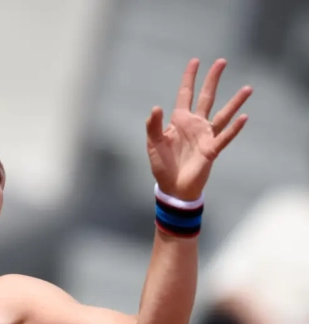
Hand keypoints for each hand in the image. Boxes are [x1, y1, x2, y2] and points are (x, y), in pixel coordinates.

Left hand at [146, 58, 251, 200]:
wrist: (173, 186)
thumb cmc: (162, 165)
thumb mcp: (153, 144)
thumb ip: (153, 126)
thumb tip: (156, 107)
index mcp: (179, 120)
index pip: (185, 94)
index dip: (189, 78)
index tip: (195, 61)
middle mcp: (195, 124)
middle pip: (206, 97)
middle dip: (212, 80)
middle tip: (222, 62)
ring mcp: (205, 136)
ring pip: (222, 114)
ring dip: (234, 102)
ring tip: (247, 88)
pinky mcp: (212, 149)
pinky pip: (225, 136)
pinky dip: (234, 128)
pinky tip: (244, 117)